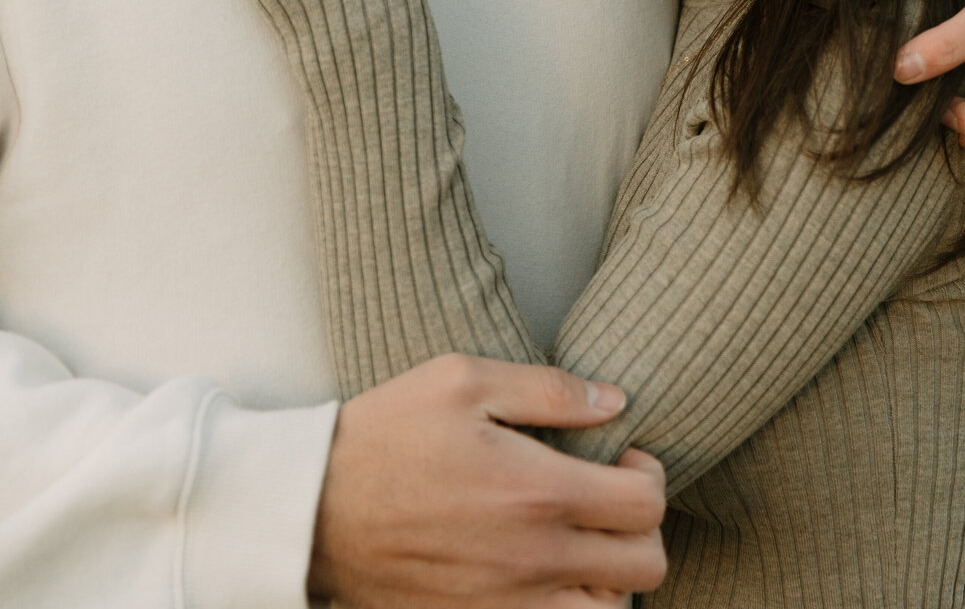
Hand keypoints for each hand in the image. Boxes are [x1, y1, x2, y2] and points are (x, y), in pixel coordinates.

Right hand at [308, 354, 666, 607]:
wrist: (314, 508)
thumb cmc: (388, 432)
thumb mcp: (463, 379)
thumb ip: (548, 389)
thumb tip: (614, 401)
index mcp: (537, 491)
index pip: (646, 504)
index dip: (650, 475)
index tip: (622, 458)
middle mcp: (533, 559)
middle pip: (646, 566)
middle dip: (642, 527)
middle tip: (610, 498)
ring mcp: (507, 606)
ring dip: (612, 579)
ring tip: (583, 542)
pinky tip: (547, 575)